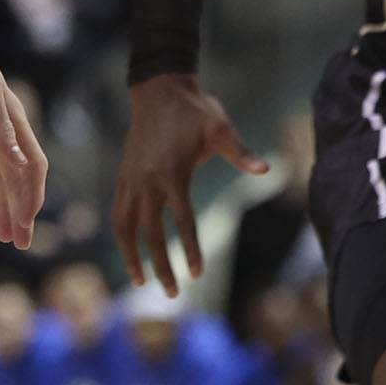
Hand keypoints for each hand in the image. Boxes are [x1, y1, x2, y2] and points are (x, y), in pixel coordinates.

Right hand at [110, 74, 267, 295]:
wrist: (159, 90)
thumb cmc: (194, 112)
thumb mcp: (220, 129)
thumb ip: (241, 153)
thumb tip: (267, 168)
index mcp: (172, 173)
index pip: (181, 222)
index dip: (190, 249)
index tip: (197, 274)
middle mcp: (146, 181)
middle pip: (149, 234)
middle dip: (160, 265)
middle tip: (172, 293)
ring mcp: (131, 179)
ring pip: (125, 227)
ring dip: (131, 256)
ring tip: (140, 281)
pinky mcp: (123, 176)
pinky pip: (118, 212)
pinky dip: (122, 235)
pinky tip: (130, 251)